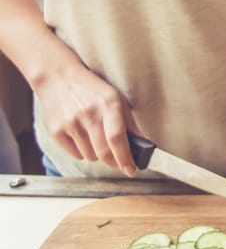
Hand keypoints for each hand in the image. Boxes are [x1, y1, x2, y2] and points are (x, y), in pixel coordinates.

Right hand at [35, 60, 136, 175]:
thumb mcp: (116, 99)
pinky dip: (83, 152)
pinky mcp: (56, 131)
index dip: (125, 157)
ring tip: (96, 138)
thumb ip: (130, 123)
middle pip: (103, 152)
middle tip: (118, 162)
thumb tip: (145, 144)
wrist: (59, 78)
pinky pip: (75, 154)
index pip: (117, 137)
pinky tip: (82, 137)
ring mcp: (70, 123)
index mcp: (109, 104)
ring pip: (90, 156)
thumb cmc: (93, 90)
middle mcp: (89, 113)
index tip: (131, 170)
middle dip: (114, 162)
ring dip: (97, 154)